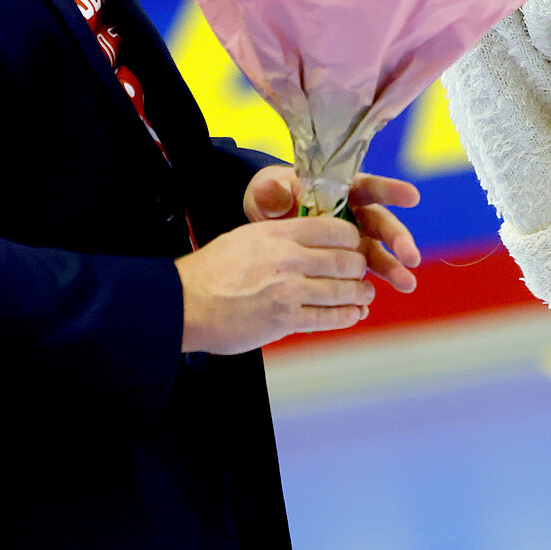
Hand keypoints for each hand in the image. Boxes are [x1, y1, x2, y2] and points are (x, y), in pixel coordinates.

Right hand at [175, 216, 372, 353]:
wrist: (185, 304)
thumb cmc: (212, 270)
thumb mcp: (247, 237)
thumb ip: (281, 235)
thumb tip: (312, 239)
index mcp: (278, 233)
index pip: (334, 228)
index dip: (352, 238)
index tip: (355, 245)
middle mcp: (289, 259)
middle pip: (345, 260)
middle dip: (360, 267)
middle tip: (362, 271)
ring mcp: (289, 291)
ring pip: (342, 290)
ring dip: (360, 293)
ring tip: (365, 294)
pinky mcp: (285, 320)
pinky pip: (328, 317)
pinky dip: (347, 316)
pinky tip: (354, 314)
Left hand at [244, 165, 421, 293]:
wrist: (264, 223)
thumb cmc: (272, 198)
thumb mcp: (268, 193)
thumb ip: (272, 194)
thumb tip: (269, 189)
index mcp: (340, 190)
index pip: (368, 187)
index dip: (390, 191)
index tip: (412, 196)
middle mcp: (355, 214)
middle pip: (381, 224)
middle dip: (398, 239)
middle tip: (410, 256)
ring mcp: (353, 241)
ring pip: (378, 253)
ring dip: (393, 268)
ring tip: (406, 284)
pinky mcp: (346, 264)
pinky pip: (359, 278)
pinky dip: (363, 291)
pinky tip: (367, 307)